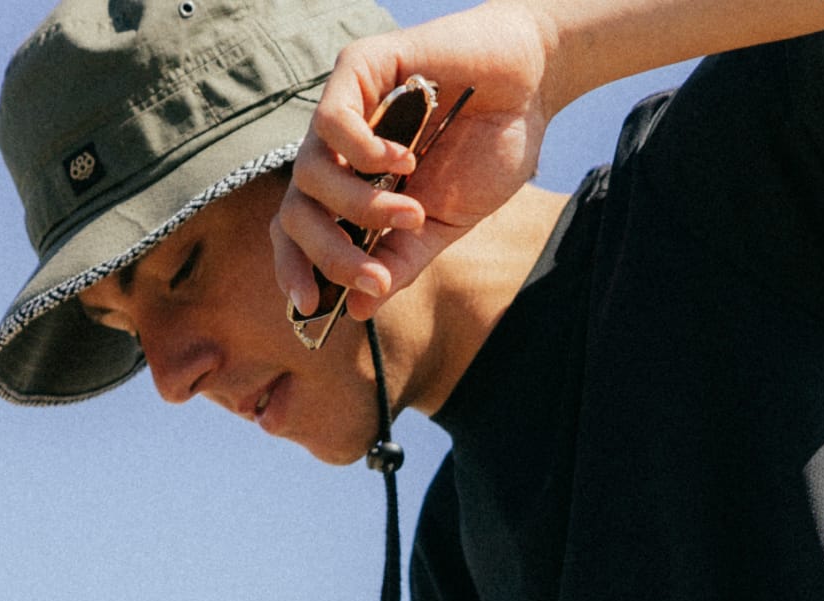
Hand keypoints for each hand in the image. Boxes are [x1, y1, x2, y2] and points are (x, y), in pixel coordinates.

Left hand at [272, 3, 557, 324]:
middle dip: (330, 256)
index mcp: (353, 189)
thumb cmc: (487, 152)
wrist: (528, 92)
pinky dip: (364, 153)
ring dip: (359, 208)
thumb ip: (400, 262)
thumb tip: (357, 310)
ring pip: (309, 172)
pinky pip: (332, 121)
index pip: (299, 230)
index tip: (311, 307)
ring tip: (412, 212)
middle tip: (373, 277)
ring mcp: (346, 109)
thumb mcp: (444, 226)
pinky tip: (406, 160)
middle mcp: (339, 151)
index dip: (296, 267)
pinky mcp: (360, 68)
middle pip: (295, 211)